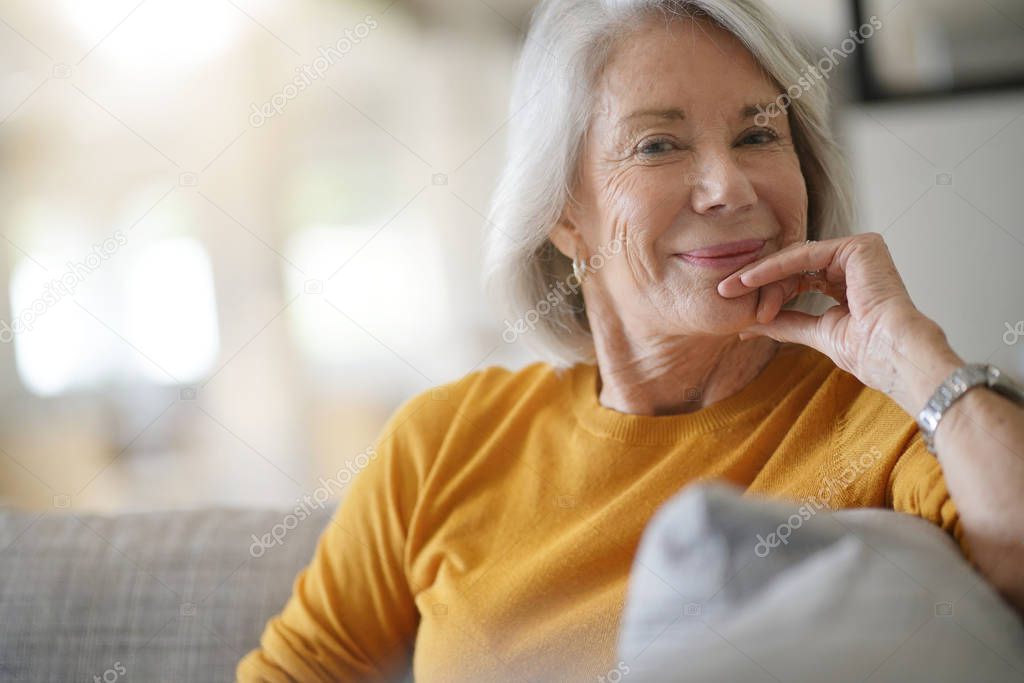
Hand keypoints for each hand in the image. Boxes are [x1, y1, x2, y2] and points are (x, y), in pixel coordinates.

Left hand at [717, 233, 959, 407]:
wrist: (891, 355)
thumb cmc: (866, 351)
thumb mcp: (815, 332)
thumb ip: (784, 323)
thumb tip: (749, 324)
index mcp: (848, 281)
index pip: (797, 279)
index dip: (767, 293)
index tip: (737, 310)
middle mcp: (854, 262)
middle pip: (792, 267)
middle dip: (757, 281)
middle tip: (724, 292)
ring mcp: (858, 250)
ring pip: (794, 259)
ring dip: (761, 277)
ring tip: (733, 290)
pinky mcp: (858, 246)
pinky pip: (803, 254)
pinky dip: (773, 267)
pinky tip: (748, 280)